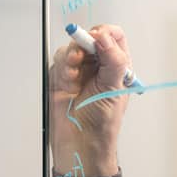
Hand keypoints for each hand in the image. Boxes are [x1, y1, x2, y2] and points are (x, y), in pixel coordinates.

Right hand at [49, 24, 131, 174]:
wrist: (80, 143)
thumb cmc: (102, 123)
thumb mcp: (114, 89)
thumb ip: (113, 61)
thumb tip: (105, 37)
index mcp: (118, 67)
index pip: (114, 37)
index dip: (105, 33)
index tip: (97, 38)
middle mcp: (99, 67)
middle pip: (90, 38)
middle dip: (84, 45)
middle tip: (81, 56)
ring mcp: (80, 71)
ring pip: (72, 48)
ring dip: (71, 60)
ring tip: (74, 78)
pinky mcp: (62, 77)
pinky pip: (59, 61)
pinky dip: (62, 70)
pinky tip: (68, 85)